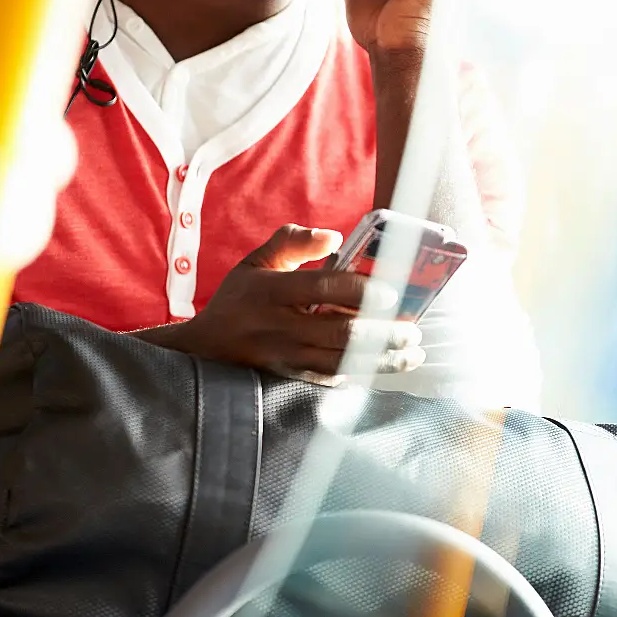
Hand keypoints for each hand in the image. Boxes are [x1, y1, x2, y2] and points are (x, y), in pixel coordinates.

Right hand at [148, 224, 424, 377]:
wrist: (204, 347)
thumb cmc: (238, 299)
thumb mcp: (256, 261)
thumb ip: (292, 242)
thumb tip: (334, 237)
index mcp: (272, 290)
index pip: (319, 288)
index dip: (355, 291)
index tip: (388, 292)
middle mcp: (279, 326)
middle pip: (338, 333)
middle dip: (382, 334)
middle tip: (412, 330)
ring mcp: (284, 356)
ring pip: (340, 363)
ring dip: (380, 360)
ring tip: (410, 354)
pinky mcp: (288, 377)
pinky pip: (328, 379)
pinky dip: (359, 375)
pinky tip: (382, 368)